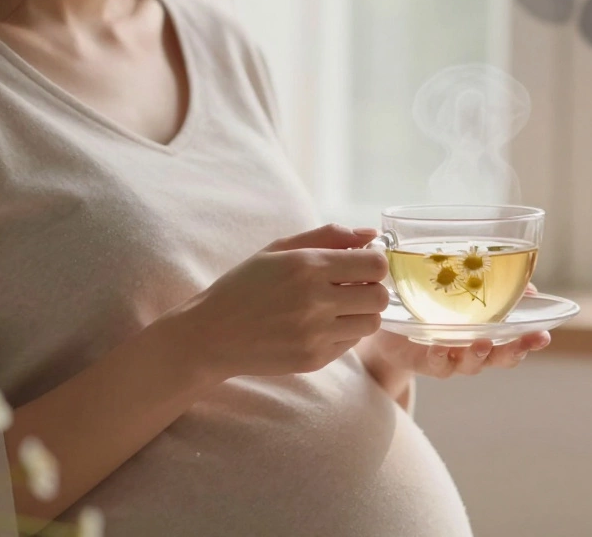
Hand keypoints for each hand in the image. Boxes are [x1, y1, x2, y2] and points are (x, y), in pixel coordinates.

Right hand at [173, 224, 390, 379]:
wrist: (211, 335)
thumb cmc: (244, 286)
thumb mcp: (278, 250)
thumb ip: (328, 236)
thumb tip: (370, 233)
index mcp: (307, 266)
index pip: (375, 265)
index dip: (374, 263)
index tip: (361, 265)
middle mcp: (315, 300)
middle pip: (380, 296)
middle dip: (372, 289)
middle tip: (352, 288)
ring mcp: (316, 333)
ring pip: (372, 322)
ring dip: (362, 313)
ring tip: (338, 308)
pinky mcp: (314, 359)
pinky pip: (352, 343)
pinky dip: (344, 333)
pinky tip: (320, 325)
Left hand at [356, 283, 550, 394]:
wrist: (393, 325)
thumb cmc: (435, 307)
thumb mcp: (466, 292)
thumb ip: (497, 288)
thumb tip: (528, 287)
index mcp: (488, 333)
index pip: (516, 340)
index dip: (531, 341)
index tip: (544, 335)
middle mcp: (473, 349)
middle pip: (501, 358)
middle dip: (514, 351)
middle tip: (525, 343)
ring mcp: (451, 358)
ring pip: (471, 364)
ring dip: (479, 355)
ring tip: (483, 343)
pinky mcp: (426, 362)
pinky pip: (436, 364)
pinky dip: (441, 356)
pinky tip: (441, 346)